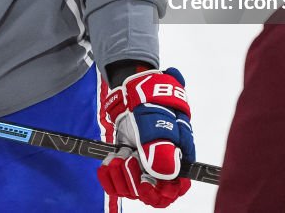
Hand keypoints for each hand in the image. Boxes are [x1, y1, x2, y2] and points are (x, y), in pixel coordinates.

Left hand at [97, 67, 194, 206]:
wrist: (133, 91)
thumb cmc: (152, 104)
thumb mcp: (157, 123)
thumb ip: (161, 149)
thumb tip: (166, 174)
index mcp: (178, 157)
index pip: (176, 188)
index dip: (163, 193)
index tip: (146, 183)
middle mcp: (161, 165)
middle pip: (153, 193)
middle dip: (137, 183)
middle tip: (128, 161)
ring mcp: (143, 165)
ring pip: (133, 190)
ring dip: (121, 177)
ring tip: (117, 157)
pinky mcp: (127, 162)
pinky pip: (117, 183)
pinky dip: (109, 177)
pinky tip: (107, 163)